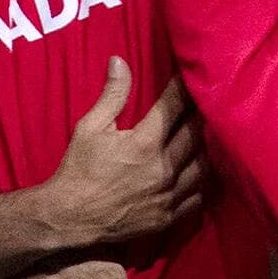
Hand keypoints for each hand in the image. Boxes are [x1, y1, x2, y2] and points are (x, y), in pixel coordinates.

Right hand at [28, 60, 201, 249]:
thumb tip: (119, 61)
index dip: (182, 88)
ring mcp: (169, 195)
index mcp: (144, 142)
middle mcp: (163, 168)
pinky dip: (201, 183)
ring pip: (202, 167)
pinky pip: (198, 198)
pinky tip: (198, 173)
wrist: (72, 217)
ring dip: (205, 149)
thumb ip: (112, 95)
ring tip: (204, 136)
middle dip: (200, 114)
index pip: (173, 107)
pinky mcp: (169, 217)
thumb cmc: (79, 168)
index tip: (188, 75)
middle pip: (195, 134)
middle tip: (204, 101)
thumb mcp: (90, 126)